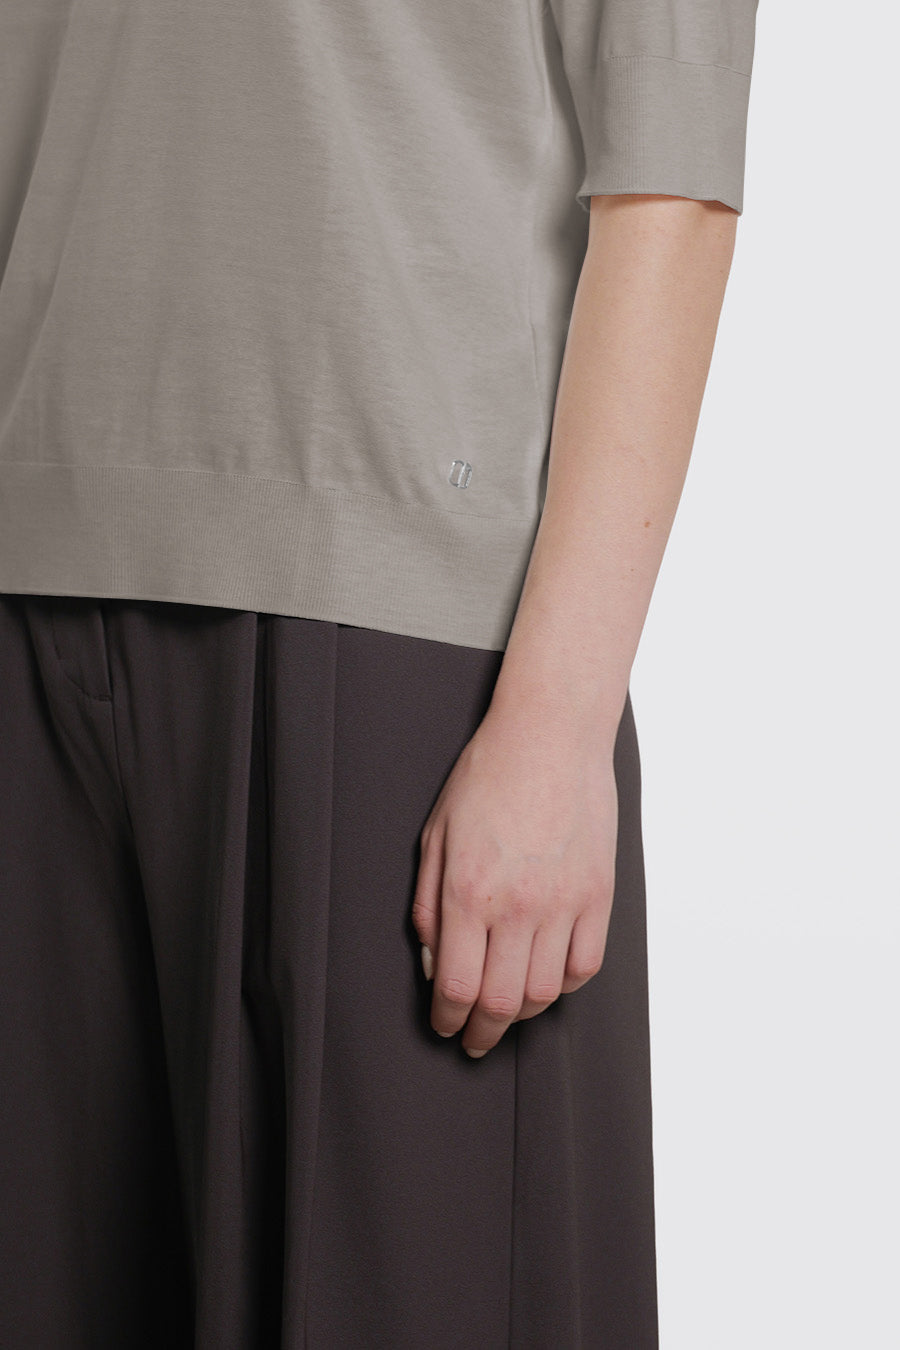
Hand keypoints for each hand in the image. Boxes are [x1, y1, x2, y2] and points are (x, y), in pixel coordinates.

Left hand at [411, 699, 618, 1056]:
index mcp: (469, 891)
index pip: (458, 987)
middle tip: (473, 1039)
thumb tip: (434, 963)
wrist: (550, 737)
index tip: (445, 1026)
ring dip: (521, 1015)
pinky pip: (584, 964)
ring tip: (506, 1013)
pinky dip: (563, 985)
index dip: (448, 1019)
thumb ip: (429, 905)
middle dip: (482, 1032)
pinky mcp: (598, 894)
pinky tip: (545, 980)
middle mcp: (518, 905)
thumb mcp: (435, 835)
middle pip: (502, 1002)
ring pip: (545, 992)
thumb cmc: (487, 778)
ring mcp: (564, 902)